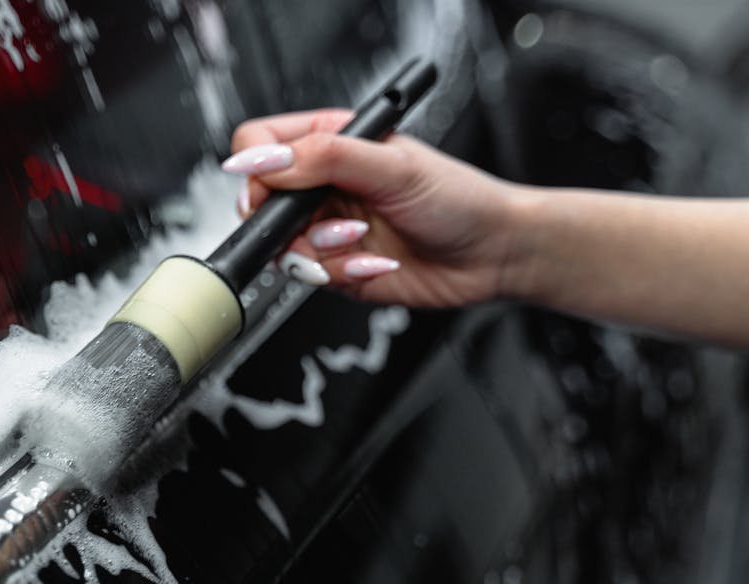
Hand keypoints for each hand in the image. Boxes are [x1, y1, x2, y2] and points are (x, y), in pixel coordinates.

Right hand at [225, 109, 526, 306]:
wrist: (492, 254)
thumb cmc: (459, 198)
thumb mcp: (392, 166)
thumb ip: (325, 157)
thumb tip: (266, 159)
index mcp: (331, 142)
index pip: (261, 144)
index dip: (256, 167)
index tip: (270, 188)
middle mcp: (323, 186)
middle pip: (260, 203)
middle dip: (286, 223)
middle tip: (323, 222)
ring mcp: (327, 229)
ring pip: (281, 247)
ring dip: (319, 252)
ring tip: (360, 241)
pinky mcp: (336, 268)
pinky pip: (310, 277)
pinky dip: (339, 274)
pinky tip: (374, 262)